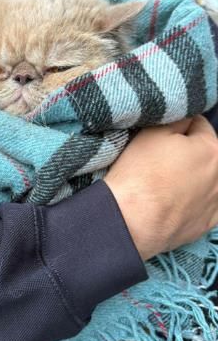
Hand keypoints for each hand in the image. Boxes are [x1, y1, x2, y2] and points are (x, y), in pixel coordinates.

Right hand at [105, 116, 217, 259]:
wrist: (131, 220)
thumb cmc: (139, 173)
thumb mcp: (152, 133)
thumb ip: (177, 118)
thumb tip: (187, 117)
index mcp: (212, 148)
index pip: (200, 125)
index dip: (179, 126)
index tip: (162, 134)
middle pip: (208, 153)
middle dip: (191, 152)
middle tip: (163, 158)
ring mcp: (217, 201)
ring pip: (209, 179)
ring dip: (197, 176)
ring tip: (169, 182)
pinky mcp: (208, 223)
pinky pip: (209, 205)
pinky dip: (199, 200)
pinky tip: (180, 200)